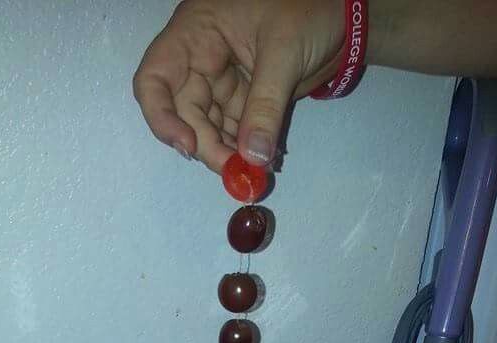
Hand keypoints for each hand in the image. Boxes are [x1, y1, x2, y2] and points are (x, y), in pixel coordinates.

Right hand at [133, 0, 344, 172]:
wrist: (342, 15)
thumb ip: (266, 108)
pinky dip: (245, 150)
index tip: (187, 145)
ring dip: (226, 154)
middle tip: (235, 171)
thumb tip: (252, 158)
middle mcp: (200, 60)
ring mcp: (221, 82)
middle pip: (184, 114)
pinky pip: (234, 132)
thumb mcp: (284, 53)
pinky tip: (263, 161)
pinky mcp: (242, 99)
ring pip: (209, 129)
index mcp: (196, 33)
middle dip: (206, 146)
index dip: (161, 117)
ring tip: (254, 169)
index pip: (155, 79)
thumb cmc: (309, 9)